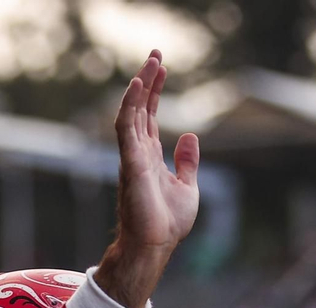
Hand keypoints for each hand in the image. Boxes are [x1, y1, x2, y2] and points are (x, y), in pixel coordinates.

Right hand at [94, 50, 199, 307]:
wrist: (155, 245)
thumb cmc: (167, 223)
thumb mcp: (187, 187)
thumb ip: (187, 161)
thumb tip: (189, 135)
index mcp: (149, 157)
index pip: (149, 116)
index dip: (154, 91)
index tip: (161, 67)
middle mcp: (137, 153)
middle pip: (139, 108)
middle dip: (147, 80)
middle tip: (156, 53)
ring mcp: (132, 157)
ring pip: (131, 113)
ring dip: (140, 86)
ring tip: (151, 62)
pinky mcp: (130, 164)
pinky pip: (126, 129)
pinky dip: (130, 106)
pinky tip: (137, 86)